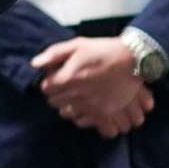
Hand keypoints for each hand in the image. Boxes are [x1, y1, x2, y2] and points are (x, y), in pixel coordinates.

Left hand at [32, 37, 152, 137]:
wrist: (133, 59)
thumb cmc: (104, 50)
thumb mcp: (78, 44)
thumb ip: (54, 54)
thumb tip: (35, 63)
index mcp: (69, 77)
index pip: (46, 88)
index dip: (48, 83)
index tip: (54, 79)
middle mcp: (78, 94)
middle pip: (55, 103)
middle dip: (56, 95)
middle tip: (62, 88)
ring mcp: (92, 105)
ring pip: (67, 114)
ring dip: (66, 107)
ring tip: (72, 99)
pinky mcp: (105, 113)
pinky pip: (85, 122)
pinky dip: (81, 118)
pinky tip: (82, 110)